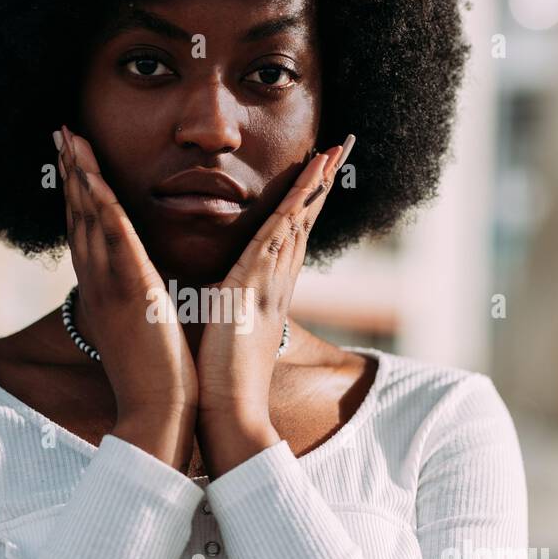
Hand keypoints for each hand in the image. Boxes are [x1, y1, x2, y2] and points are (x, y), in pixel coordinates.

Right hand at [55, 125, 198, 431]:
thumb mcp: (143, 331)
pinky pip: (113, 238)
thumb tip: (144, 290)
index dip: (78, 194)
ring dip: (80, 175)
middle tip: (63, 132)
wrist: (157, 413)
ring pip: (89, 218)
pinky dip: (101, 205)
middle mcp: (99, 284)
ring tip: (72, 137)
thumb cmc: (156, 379)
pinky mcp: (131, 290)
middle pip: (79, 216)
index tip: (74, 160)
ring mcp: (111, 286)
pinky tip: (94, 177)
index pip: (85, 232)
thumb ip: (138, 304)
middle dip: (71, 172)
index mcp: (103, 292)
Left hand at [195, 136, 355, 458]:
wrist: (227, 414)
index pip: (288, 235)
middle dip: (321, 182)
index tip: (317, 169)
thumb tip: (215, 292)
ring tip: (331, 151)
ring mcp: (270, 286)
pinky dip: (291, 211)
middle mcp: (276, 284)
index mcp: (266, 291)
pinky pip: (276, 241)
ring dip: (314, 186)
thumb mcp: (221, 327)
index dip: (303, 201)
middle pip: (304, 221)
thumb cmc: (218, 379)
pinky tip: (302, 185)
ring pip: (297, 224)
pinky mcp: (254, 291)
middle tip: (343, 145)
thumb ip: (225, 304)